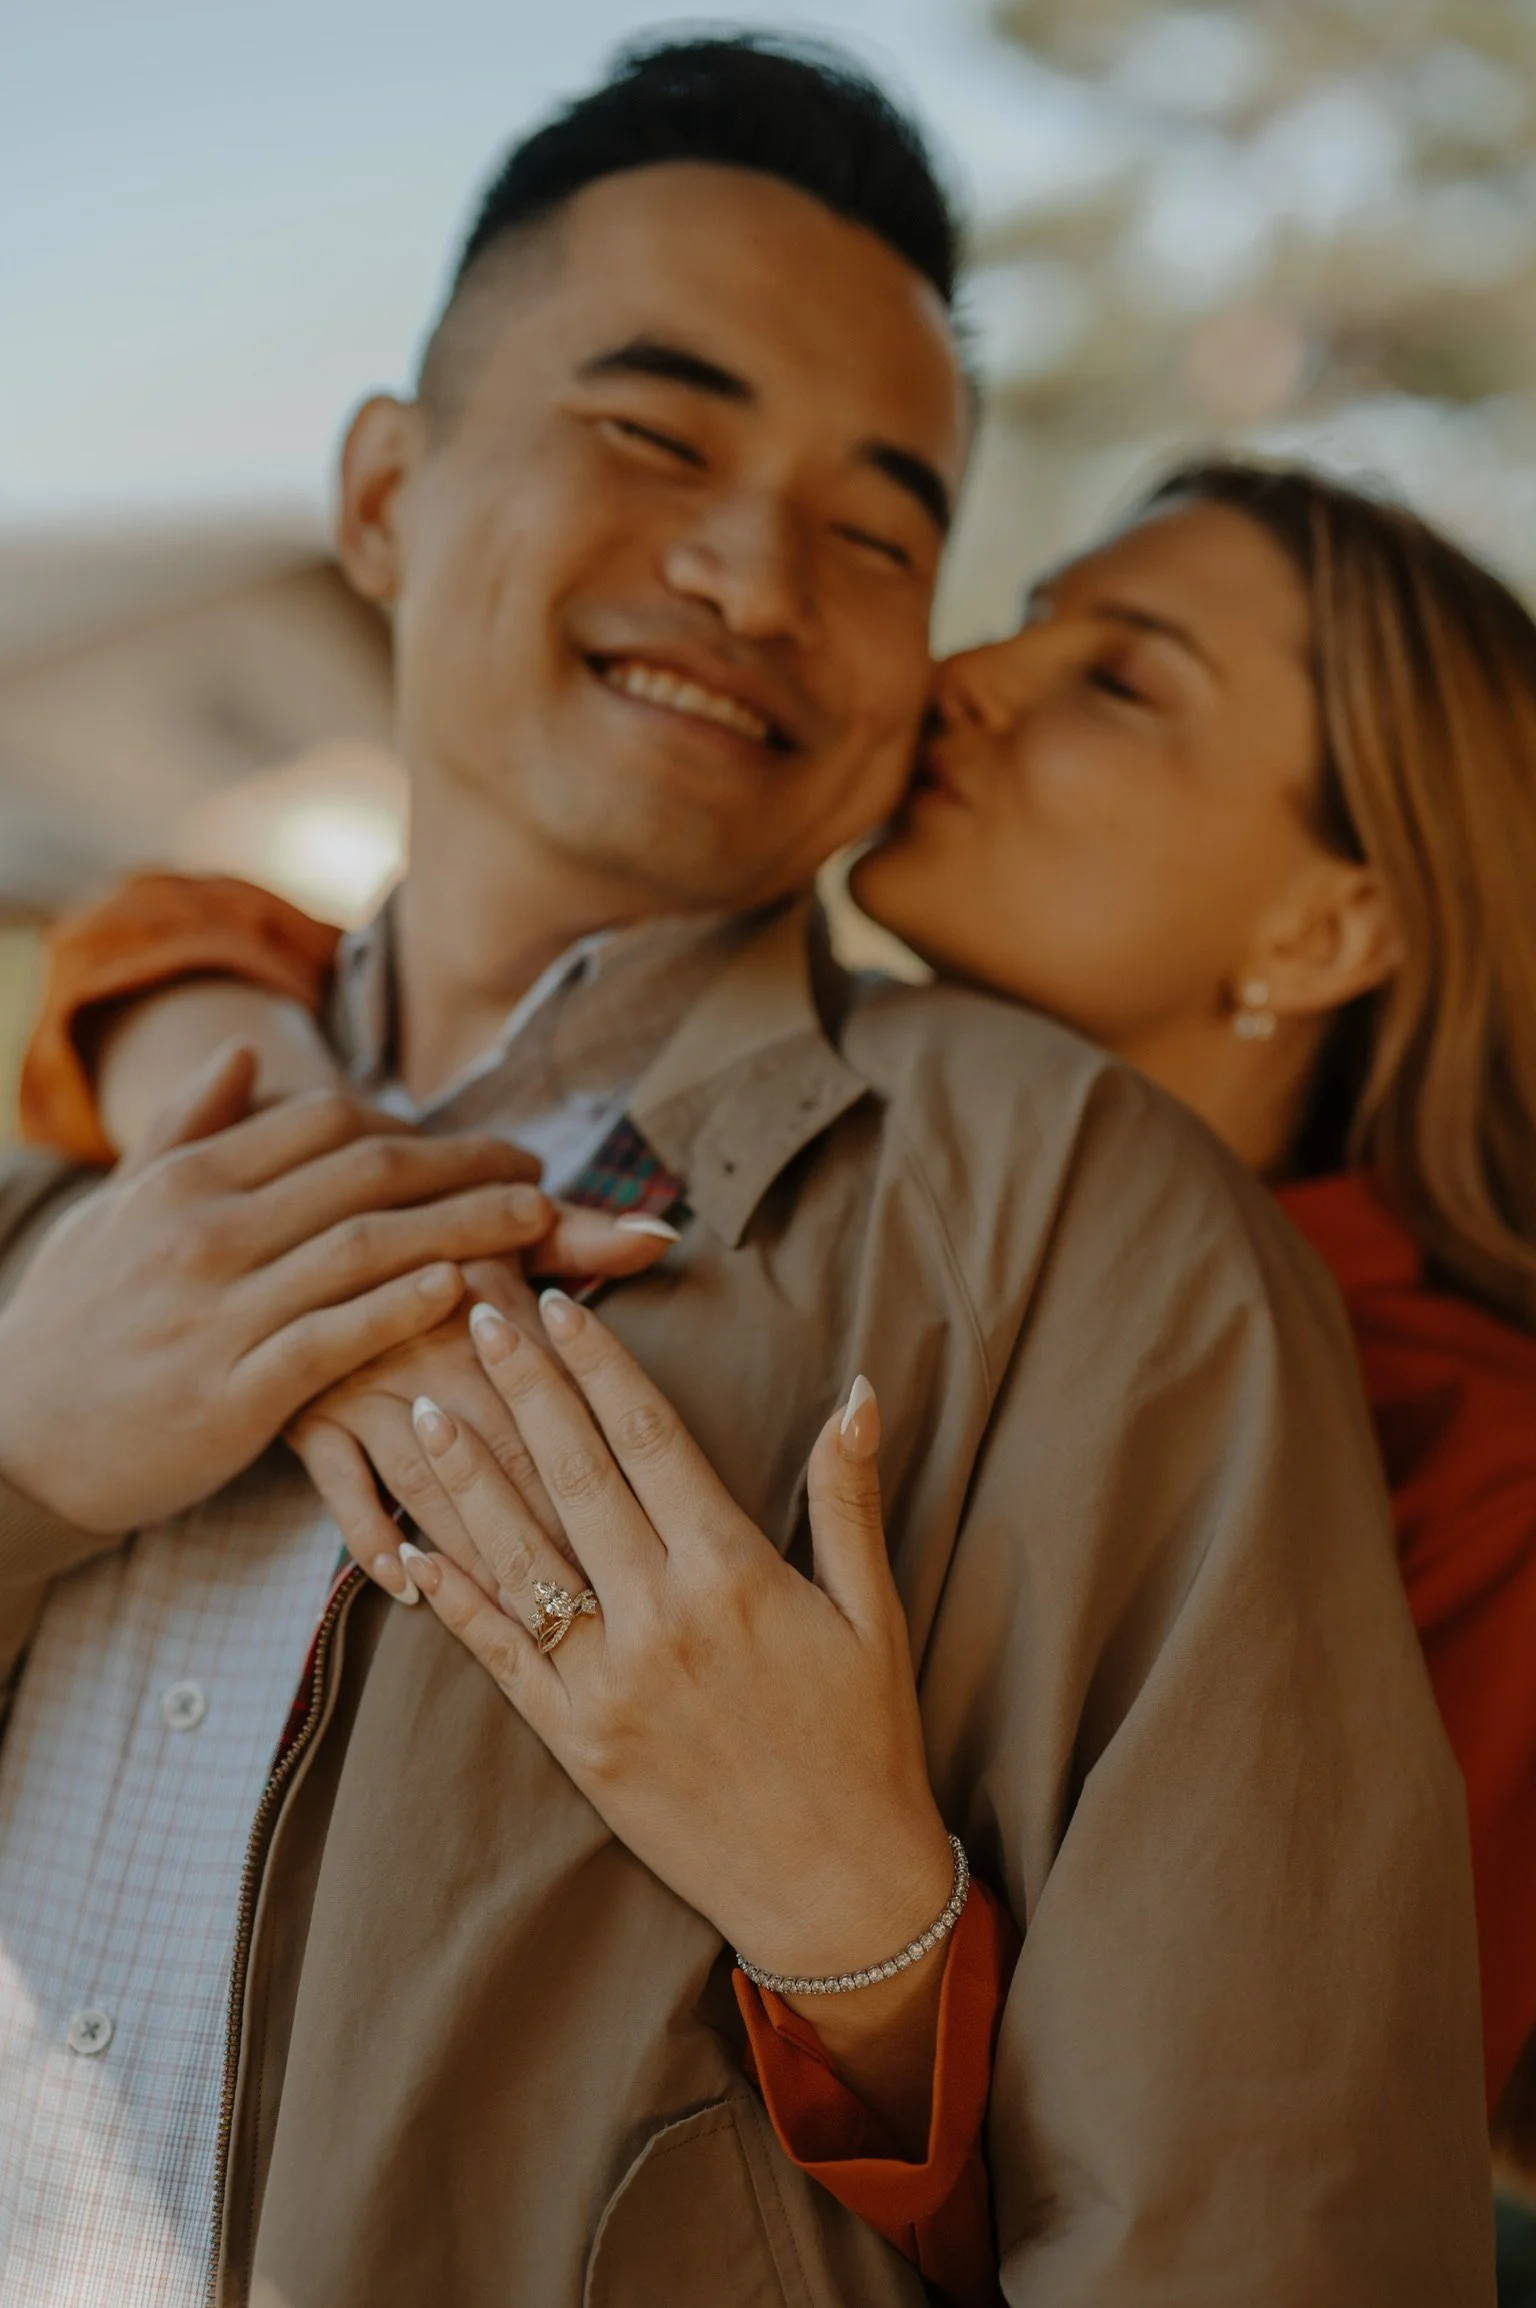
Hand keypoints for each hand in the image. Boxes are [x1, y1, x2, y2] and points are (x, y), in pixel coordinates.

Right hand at [0, 1042, 566, 1532]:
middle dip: (467, 1166)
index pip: (324, 1122)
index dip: (417, 1127)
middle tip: (541, 1174)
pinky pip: (335, 1338)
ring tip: (538, 1220)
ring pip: (365, 1248)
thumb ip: (183, 1131)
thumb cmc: (73, 1326)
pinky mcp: (233, 1395)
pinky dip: (402, 1308)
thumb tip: (243, 1054)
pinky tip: (462, 1290)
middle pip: (365, 1173)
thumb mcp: (114, 1212)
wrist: (11, 1444)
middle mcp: (204, 1234)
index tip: (478, 1146)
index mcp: (183, 1181)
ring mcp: (218, 1312)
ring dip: (465, 1226)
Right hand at [288, 1212, 678, 1599]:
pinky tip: (405, 1583)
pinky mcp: (307, 1414)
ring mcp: (363, 1384)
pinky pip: (340, 1488)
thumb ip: (587, 1236)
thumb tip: (662, 1233)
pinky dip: (371, 1536)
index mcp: (489, 1302)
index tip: (653, 1528)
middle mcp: (429, 1349)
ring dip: (475, 1550)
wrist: (292, 1213)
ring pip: (431, 1483)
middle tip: (608, 1602)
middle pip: (506, 1454)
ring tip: (526, 1612)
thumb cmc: (427, 1228)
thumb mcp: (501, 1221)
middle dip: (556, 1532)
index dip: (605, 1462)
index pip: (562, 1397)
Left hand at [388, 1292, 955, 2144]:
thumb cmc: (867, 1742)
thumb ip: (846, 1496)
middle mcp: (661, 1615)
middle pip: (573, 1473)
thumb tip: (858, 1388)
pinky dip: (452, 1601)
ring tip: (424, 1405)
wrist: (839, 1890)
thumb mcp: (872, 1611)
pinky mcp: (576, 1742)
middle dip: (522, 1387)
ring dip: (466, 1475)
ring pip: (520, 1553)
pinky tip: (409, 1550)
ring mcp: (608, 1681)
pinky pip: (500, 1656)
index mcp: (734, 1571)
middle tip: (477, 1316)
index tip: (561, 1305)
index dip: (599, 1364)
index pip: (648, 1437)